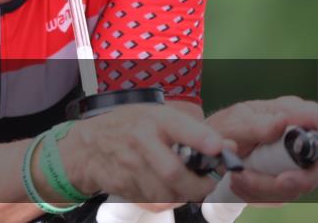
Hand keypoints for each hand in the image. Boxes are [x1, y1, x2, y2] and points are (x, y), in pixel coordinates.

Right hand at [58, 105, 225, 208]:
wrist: (88, 146)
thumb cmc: (129, 127)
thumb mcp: (156, 117)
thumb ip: (192, 131)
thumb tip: (229, 147)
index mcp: (153, 119)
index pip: (180, 127)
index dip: (202, 139)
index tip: (220, 148)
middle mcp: (140, 141)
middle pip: (174, 173)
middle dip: (197, 186)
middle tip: (206, 184)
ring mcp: (128, 166)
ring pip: (165, 194)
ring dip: (180, 195)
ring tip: (183, 185)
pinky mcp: (122, 185)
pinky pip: (151, 201)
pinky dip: (163, 199)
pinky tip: (160, 187)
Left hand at [205, 96, 317, 204]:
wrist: (208, 151)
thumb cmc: (224, 128)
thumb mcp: (234, 122)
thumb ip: (257, 124)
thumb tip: (282, 121)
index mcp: (291, 112)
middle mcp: (299, 137)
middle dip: (298, 178)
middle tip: (279, 181)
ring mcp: (295, 162)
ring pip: (299, 184)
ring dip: (267, 187)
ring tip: (239, 179)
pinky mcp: (286, 181)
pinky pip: (281, 195)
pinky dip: (259, 193)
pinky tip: (240, 183)